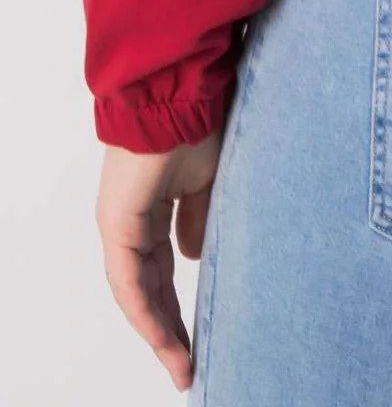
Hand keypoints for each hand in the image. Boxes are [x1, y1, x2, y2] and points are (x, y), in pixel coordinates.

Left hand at [96, 129, 221, 392]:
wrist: (179, 93)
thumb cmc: (196, 124)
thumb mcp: (206, 181)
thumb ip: (197, 219)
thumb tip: (194, 257)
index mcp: (150, 211)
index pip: (162, 270)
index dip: (178, 303)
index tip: (196, 336)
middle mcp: (130, 224)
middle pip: (148, 289)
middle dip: (170, 329)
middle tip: (188, 364)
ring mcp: (120, 226)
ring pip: (137, 292)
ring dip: (159, 330)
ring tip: (181, 364)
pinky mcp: (118, 226)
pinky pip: (130, 281)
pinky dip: (145, 311)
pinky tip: (163, 337)